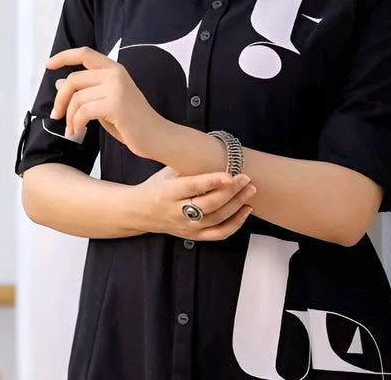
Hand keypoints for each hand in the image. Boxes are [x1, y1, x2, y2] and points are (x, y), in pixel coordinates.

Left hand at [46, 46, 160, 156]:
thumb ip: (86, 91)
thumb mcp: (105, 102)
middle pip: (73, 79)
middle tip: (56, 116)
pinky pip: (83, 112)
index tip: (47, 65)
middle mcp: (115, 74)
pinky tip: (79, 132)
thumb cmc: (131, 121)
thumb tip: (59, 82)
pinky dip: (76, 124)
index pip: (84, 53)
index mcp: (114, 69)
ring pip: (76, 98)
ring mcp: (116, 88)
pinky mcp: (116, 105)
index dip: (63, 56)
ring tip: (72, 130)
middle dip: (60, 100)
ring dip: (68, 117)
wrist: (157, 136)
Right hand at [138, 167, 255, 239]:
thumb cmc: (157, 186)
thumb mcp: (168, 171)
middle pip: (209, 205)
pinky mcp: (194, 236)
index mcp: (169, 192)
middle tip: (246, 178)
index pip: (194, 187)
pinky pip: (218, 234)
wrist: (140, 212)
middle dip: (231, 192)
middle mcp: (177, 213)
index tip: (230, 174)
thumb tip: (216, 152)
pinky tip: (246, 209)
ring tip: (250, 190)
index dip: (213, 181)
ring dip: (237, 205)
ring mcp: (187, 227)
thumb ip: (189, 166)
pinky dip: (235, 223)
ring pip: (217, 220)